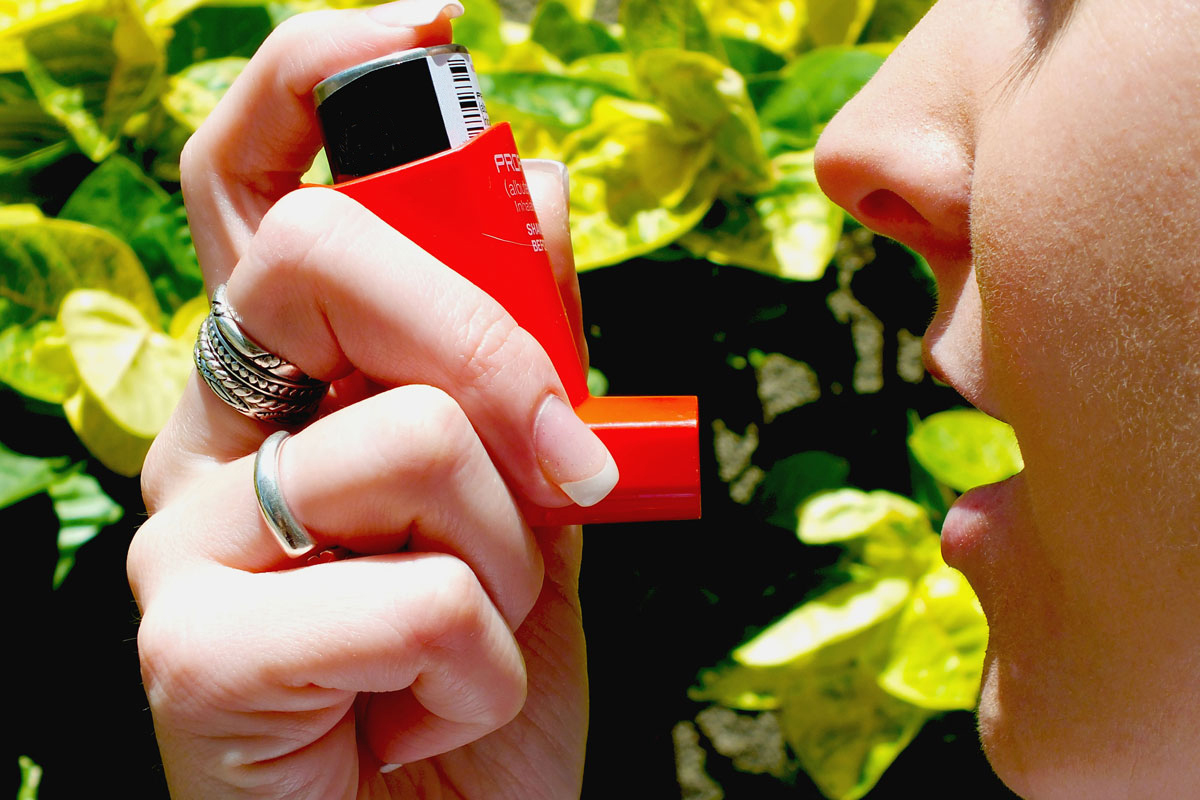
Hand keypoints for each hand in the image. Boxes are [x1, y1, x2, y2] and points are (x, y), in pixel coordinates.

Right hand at [127, 3, 602, 796]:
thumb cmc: (476, 674)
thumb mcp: (534, 495)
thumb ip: (528, 350)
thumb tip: (540, 181)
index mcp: (286, 384)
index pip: (259, 182)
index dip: (321, 74)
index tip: (431, 18)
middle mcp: (210, 437)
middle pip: (324, 258)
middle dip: (491, 342)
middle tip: (568, 463)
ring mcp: (183, 544)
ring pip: (407, 441)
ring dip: (508, 554)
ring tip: (482, 637)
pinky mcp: (188, 656)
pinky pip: (413, 597)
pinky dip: (481, 665)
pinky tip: (429, 710)